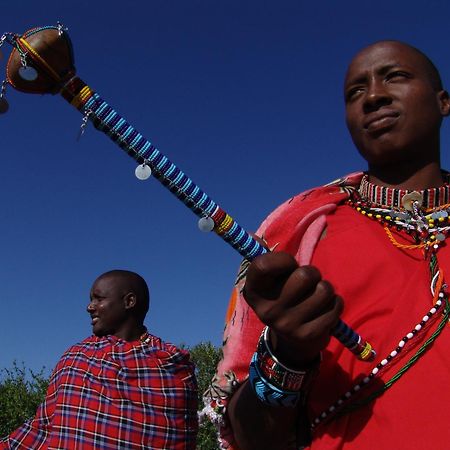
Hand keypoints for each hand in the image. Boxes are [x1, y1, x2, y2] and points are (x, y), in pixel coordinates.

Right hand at [243, 251, 342, 366]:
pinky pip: (335, 306)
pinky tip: (324, 309)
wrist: (292, 341)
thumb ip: (266, 258)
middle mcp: (266, 310)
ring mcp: (287, 324)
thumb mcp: (270, 281)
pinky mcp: (308, 335)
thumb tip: (254, 235)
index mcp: (254, 291)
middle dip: (313, 273)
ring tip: (316, 296)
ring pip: (324, 290)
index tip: (289, 264)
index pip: (263, 265)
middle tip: (307, 282)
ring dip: (325, 288)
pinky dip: (335, 303)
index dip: (283, 259)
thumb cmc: (284, 296)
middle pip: (305, 275)